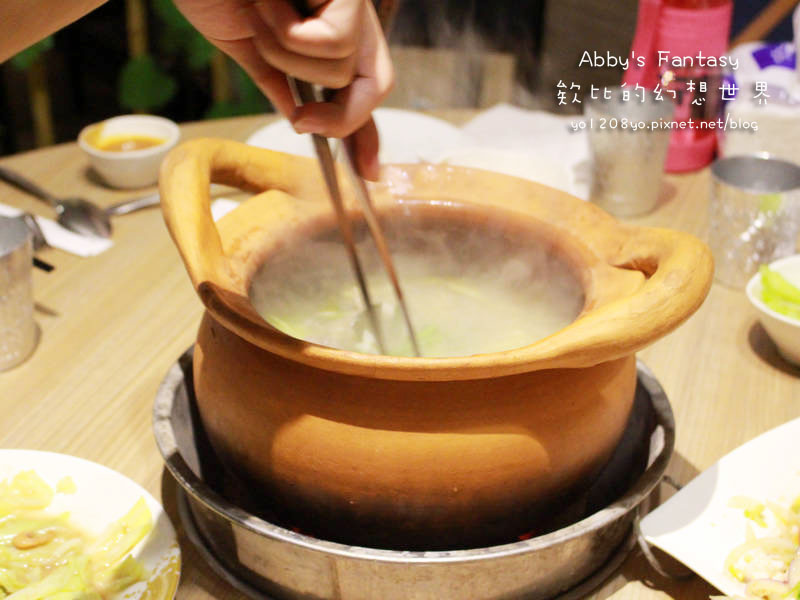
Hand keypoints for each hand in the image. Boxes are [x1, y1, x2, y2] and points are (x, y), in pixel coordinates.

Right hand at [173, 0, 393, 179]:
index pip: (362, 88)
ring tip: (262, 15)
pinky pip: (332, 42)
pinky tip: (270, 2)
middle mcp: (348, 15)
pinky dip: (290, 35)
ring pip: (344, 69)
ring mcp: (349, 2)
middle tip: (304, 121)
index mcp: (328, 31)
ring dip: (288, 56)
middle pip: (376, 85)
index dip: (368, 132)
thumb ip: (278, 83)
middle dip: (339, 115)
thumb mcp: (246, 46)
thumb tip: (299, 118)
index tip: (369, 172)